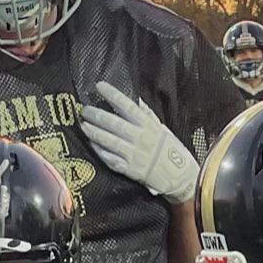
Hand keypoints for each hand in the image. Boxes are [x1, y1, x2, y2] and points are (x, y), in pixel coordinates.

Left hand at [81, 82, 199, 203]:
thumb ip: (148, 115)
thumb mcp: (162, 129)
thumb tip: (136, 101)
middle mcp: (141, 138)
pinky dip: (99, 150)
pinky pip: (110, 158)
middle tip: (84, 109)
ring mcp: (134, 154)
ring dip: (94, 132)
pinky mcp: (130, 169)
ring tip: (83, 125)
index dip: (112, 95)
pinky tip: (91, 143)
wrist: (179, 176)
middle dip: (97, 115)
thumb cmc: (171, 150)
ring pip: (110, 141)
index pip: (127, 106)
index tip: (99, 86)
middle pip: (115, 123)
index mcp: (149, 125)